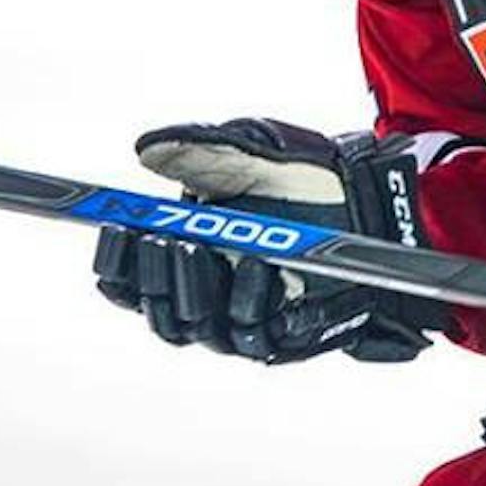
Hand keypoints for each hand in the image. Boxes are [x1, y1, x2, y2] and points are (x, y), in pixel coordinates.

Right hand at [93, 118, 443, 363]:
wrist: (371, 198)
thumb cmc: (302, 176)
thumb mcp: (251, 152)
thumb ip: (199, 150)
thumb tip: (145, 149)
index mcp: (185, 260)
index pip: (129, 280)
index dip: (115, 260)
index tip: (114, 224)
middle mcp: (207, 298)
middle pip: (156, 312)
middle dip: (150, 276)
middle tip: (157, 239)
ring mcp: (243, 322)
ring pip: (195, 329)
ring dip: (190, 289)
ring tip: (194, 246)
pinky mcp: (284, 337)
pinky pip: (252, 332)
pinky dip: (247, 300)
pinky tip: (253, 265)